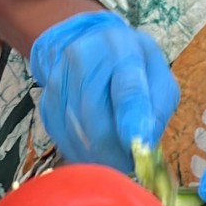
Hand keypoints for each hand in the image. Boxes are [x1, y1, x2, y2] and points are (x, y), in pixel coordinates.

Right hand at [29, 10, 178, 172]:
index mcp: (121, 51)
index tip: (139, 144)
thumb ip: (158, 104)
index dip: (132, 118)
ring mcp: (59, 82)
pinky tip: (96, 147)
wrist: (88, 43)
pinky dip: (83, 153)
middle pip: (97, 122)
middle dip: (116, 152)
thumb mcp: (156, 72)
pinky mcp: (46, 104)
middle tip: (130, 163)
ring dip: (100, 156)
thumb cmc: (131, 61)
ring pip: (79, 137)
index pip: (127, 88)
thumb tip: (145, 141)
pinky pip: (64, 142)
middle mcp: (84, 62)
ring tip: (116, 153)